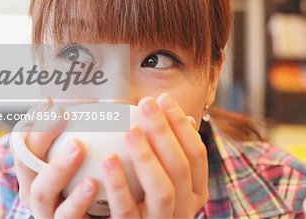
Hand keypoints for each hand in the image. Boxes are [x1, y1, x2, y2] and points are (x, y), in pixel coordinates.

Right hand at [12, 98, 98, 218]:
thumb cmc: (91, 182)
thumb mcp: (84, 156)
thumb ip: (91, 131)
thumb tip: (111, 99)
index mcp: (34, 170)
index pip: (23, 140)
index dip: (32, 119)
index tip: (50, 100)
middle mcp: (34, 190)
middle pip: (26, 160)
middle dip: (40, 134)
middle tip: (61, 112)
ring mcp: (46, 212)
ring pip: (43, 191)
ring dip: (58, 167)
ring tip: (78, 146)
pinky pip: (68, 217)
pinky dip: (78, 200)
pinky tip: (95, 183)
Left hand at [102, 93, 208, 217]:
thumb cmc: (143, 199)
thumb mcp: (161, 176)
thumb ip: (166, 148)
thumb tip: (172, 110)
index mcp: (195, 191)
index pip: (196, 153)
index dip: (181, 125)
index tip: (164, 99)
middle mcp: (185, 208)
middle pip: (180, 166)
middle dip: (164, 132)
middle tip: (146, 104)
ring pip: (162, 189)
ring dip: (147, 157)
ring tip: (130, 130)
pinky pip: (127, 209)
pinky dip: (119, 184)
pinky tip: (108, 159)